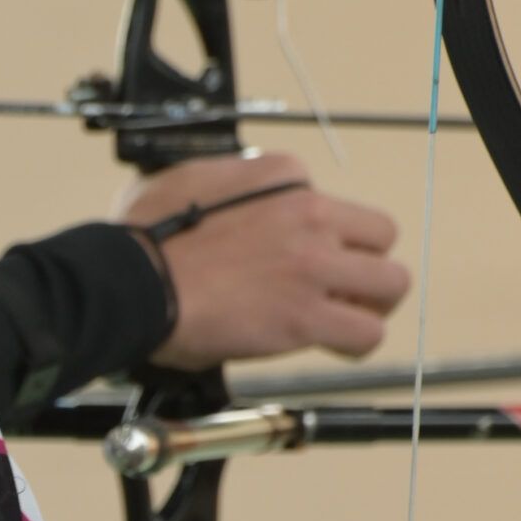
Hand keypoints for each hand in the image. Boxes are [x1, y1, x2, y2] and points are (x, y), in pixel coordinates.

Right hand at [118, 150, 410, 369]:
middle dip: (363, 263)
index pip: (328, 199)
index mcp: (281, 175)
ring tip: (344, 317)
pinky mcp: (306, 316)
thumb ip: (226, 180)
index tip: (290, 254)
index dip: (312, 233)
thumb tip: (226, 195)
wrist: (130, 283)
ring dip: (369, 304)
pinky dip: (354, 344)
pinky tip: (332, 345)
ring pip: (389, 283)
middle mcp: (308, 213)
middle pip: (380, 236)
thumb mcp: (186, 176)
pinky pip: (366, 334)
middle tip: (339, 286)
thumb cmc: (142, 238)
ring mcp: (313, 265)